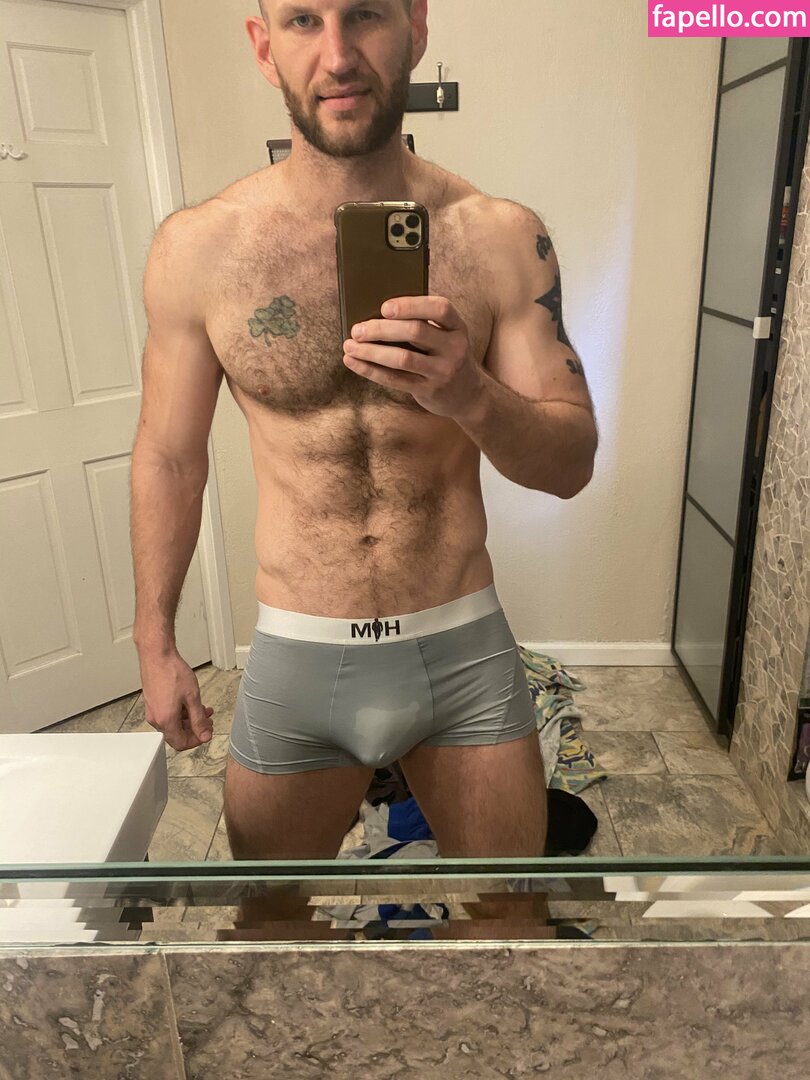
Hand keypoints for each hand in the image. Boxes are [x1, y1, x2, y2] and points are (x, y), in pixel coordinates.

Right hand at [137, 648, 213, 751]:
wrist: (157, 655)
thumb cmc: (172, 672)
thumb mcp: (192, 697)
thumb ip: (199, 719)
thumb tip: (204, 735)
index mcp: (165, 720)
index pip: (181, 743)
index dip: (197, 740)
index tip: (206, 732)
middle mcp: (156, 718)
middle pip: (177, 734)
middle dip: (195, 728)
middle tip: (207, 721)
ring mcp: (152, 710)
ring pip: (173, 724)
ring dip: (189, 719)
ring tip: (202, 709)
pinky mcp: (152, 702)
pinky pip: (167, 714)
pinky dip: (180, 712)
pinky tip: (189, 703)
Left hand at [342, 295, 483, 417]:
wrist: (468, 394)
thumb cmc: (445, 355)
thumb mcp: (445, 336)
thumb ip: (422, 323)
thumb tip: (375, 313)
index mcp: (457, 327)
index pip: (439, 308)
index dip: (411, 305)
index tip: (384, 307)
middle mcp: (454, 348)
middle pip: (415, 331)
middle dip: (381, 329)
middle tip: (357, 329)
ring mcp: (443, 371)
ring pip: (402, 358)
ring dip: (371, 351)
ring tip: (349, 346)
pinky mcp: (429, 390)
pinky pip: (395, 379)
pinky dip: (371, 370)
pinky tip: (354, 362)